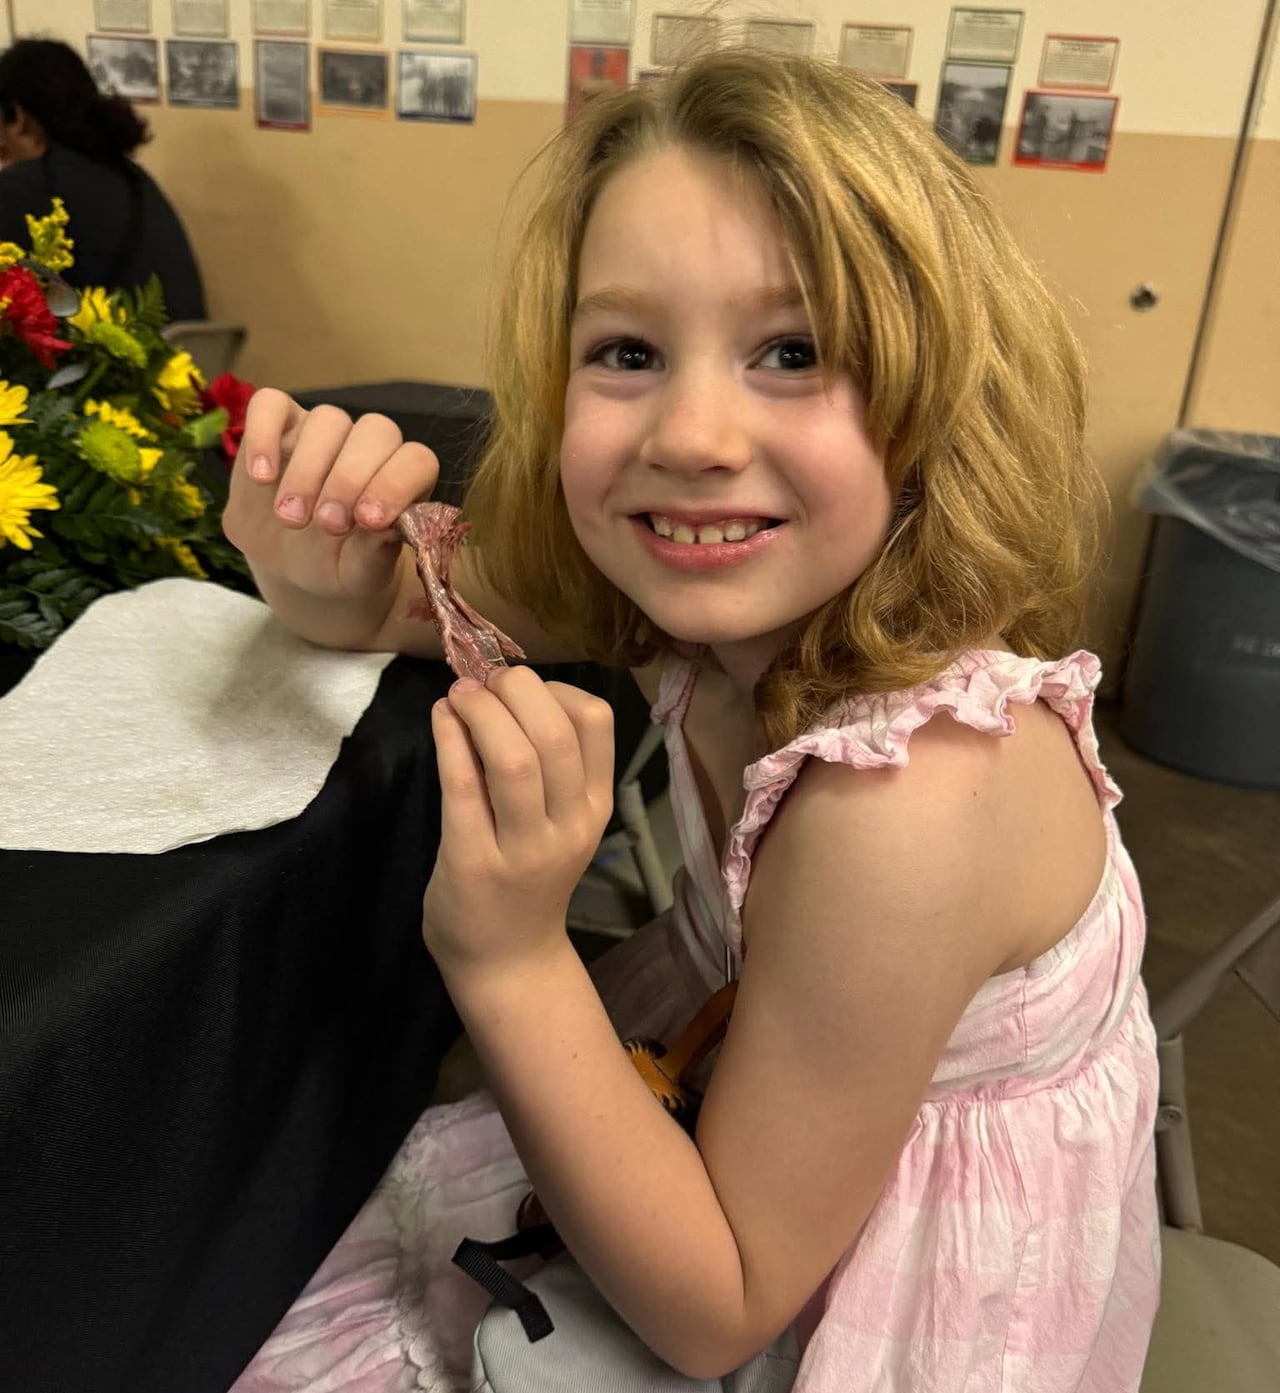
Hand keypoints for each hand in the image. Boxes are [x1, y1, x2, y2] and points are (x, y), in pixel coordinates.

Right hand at [222, 387, 438, 598]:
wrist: (290, 567)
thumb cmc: (338, 565)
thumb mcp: (359, 573)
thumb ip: (376, 554)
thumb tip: (387, 529)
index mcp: (402, 478)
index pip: (416, 460)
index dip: (395, 485)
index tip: (369, 521)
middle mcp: (369, 446)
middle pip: (375, 431)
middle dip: (350, 479)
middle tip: (328, 525)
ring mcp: (324, 431)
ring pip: (327, 419)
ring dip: (309, 468)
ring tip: (290, 517)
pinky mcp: (277, 424)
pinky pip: (269, 404)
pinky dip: (264, 433)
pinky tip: (261, 477)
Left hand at [423, 667, 614, 976]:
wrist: (507, 960)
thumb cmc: (529, 879)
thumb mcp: (560, 822)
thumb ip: (547, 765)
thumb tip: (503, 689)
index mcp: (595, 807)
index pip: (596, 722)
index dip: (555, 687)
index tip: (520, 689)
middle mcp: (569, 826)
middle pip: (554, 733)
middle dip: (514, 689)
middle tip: (482, 682)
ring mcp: (524, 849)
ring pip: (513, 758)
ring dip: (480, 711)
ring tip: (458, 696)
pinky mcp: (474, 862)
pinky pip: (462, 786)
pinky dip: (449, 740)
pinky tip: (440, 719)